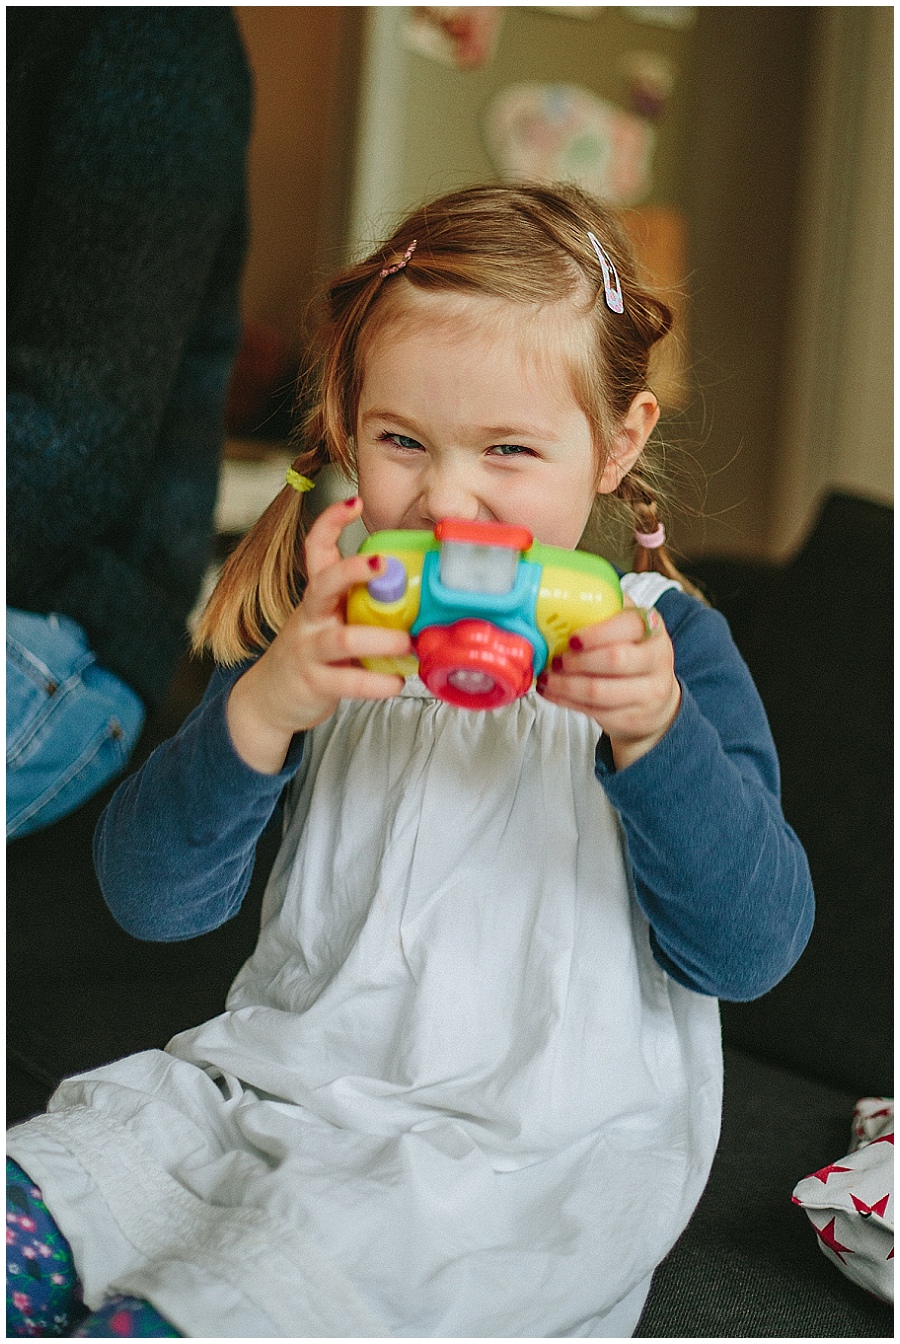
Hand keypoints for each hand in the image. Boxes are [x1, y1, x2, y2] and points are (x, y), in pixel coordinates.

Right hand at [226, 497, 412, 772]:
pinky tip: (395, 682)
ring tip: (408, 644)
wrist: (271, 697)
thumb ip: (362, 603)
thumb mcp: (330, 619)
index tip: (354, 500)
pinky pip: (349, 681)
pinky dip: (378, 682)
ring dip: (382, 639)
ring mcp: (309, 649)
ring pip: (343, 638)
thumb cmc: (314, 652)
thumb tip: (417, 589)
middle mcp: (309, 616)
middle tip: (386, 565)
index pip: (315, 549)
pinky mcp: (315, 683)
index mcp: (316, 596)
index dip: (330, 521)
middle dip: (354, 570)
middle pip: (324, 583)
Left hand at [537, 599, 680, 769]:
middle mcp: (658, 659)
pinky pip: (596, 712)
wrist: (654, 699)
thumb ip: (601, 611)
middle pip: (615, 660)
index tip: (572, 638)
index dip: (597, 633)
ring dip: (565, 685)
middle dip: (577, 661)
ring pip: (600, 691)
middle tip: (555, 660)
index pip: (629, 625)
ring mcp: (650, 692)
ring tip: (546, 678)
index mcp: (652, 627)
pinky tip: (552, 693)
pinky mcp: (634, 719)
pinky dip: (567, 702)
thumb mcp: (623, 627)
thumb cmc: (629, 653)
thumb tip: (559, 596)